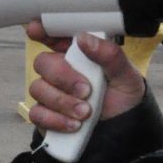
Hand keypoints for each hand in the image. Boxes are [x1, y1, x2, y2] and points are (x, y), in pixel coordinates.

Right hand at [25, 20, 146, 134]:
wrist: (121, 132)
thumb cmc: (123, 100)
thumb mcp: (126, 76)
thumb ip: (109, 55)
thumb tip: (84, 38)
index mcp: (80, 55)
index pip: (55, 37)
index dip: (42, 31)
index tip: (36, 30)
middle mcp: (61, 72)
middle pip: (42, 62)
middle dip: (63, 78)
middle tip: (86, 91)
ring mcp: (50, 93)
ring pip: (38, 88)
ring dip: (62, 102)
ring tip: (85, 113)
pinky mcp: (45, 115)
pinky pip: (36, 113)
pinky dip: (55, 120)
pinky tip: (73, 125)